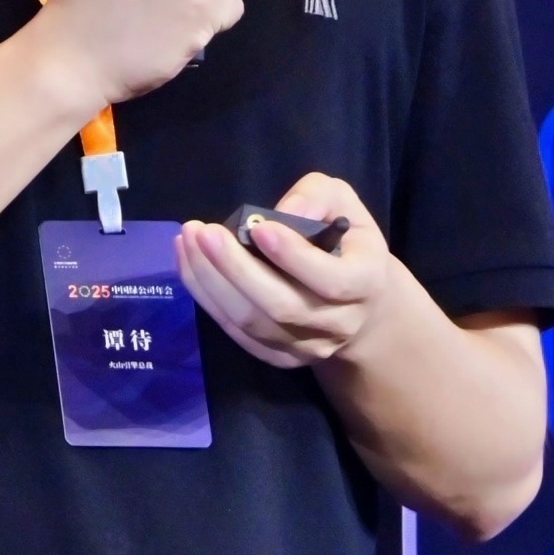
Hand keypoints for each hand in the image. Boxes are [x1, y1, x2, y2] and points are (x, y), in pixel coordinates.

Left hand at [179, 174, 405, 372]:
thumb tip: (284, 211)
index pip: (330, 280)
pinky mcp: (279, 357)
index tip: (258, 226)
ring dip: (213, 282)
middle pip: (283, 307)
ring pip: (253, 324)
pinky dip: (207, 298)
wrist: (359, 303)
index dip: (293, 256)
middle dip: (237, 269)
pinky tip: (189, 263)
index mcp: (364, 284)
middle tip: (204, 232)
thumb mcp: (343, 203)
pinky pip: (237, 333)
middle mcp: (339, 325)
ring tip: (188, 241)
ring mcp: (307, 348)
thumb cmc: (345, 241)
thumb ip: (318, 197)